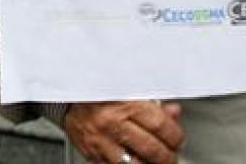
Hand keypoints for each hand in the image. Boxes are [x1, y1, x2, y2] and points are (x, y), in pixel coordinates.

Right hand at [64, 101, 183, 163]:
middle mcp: (112, 124)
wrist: (68, 97)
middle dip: (167, 156)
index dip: (175, 135)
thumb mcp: (129, 88)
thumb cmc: (99, 90)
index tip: (177, 138)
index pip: (160, 125)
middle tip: (171, 155)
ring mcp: (101, 142)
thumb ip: (153, 102)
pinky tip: (136, 162)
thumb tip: (173, 113)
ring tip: (156, 161)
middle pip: (151, 149)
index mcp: (124, 103)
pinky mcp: (92, 154)